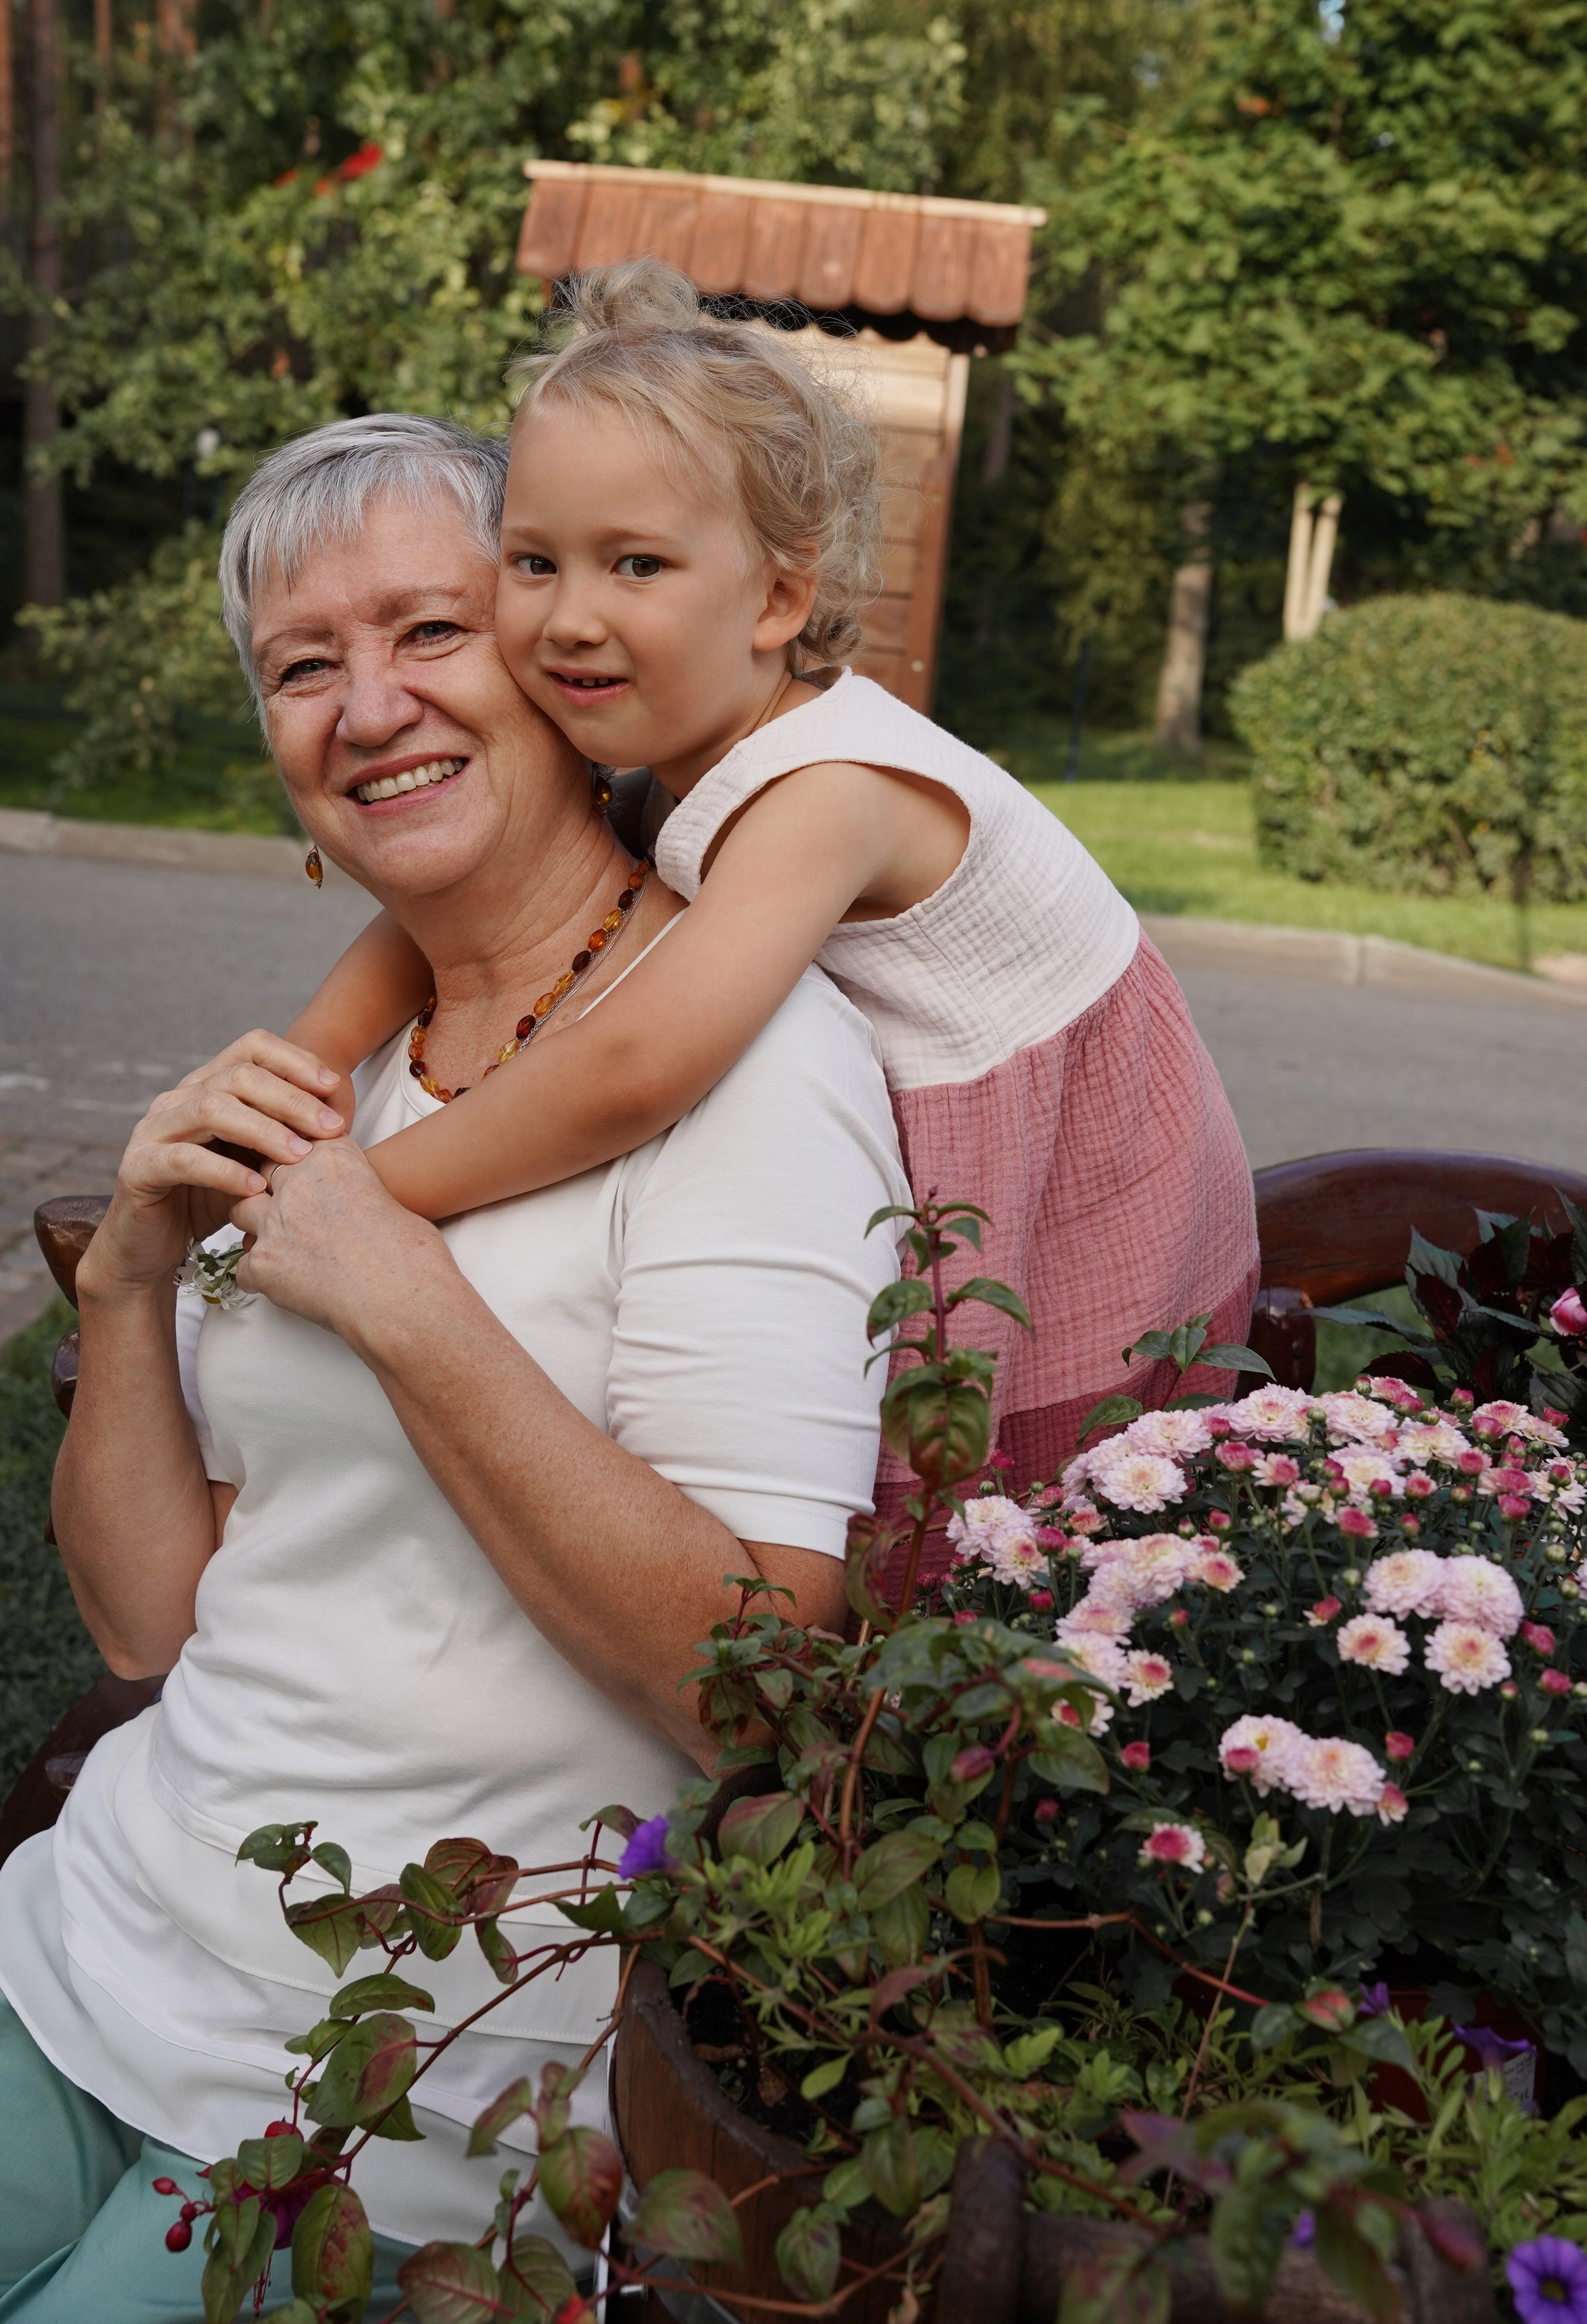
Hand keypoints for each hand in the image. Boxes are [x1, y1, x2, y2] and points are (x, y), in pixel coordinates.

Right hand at [79, 1031, 346, 1305]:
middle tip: (330, 1128)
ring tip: (300, 1155)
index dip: (295, 1061)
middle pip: (238, 1076)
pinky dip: (224, 1171)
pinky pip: (184, 1160)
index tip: (334, 1088)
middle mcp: (177, 1099)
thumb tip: (340, 1119)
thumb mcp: (255, 1163)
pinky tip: (256, 1188)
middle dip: (290, 1099)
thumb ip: (284, 1137)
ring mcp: (152, 1130)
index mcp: (205, 1086)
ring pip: (211, 1109)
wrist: (154, 1250)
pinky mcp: (138, 1168)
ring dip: (263, 1130)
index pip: (252, 1049)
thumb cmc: (212, 1202)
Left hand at [230, 1134, 452, 1345]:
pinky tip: (284, 1284)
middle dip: (274, 1190)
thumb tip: (352, 1200)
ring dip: (257, 1226)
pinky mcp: (263, 1265)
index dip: (297, 1161)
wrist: (405, 1301)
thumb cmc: (411, 1254)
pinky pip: (242, 1266)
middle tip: (296, 1215)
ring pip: (241, 1211)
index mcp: (332, 1157)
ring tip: (284, 1246)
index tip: (307, 1178)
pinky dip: (259, 1276)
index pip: (293, 1141)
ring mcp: (275, 1224)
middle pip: (262, 1173)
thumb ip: (356, 1187)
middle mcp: (297, 1183)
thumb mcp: (389, 1199)